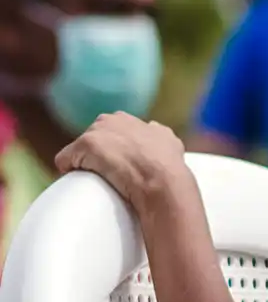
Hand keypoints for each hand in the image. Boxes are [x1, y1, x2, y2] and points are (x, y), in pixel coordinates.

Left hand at [53, 113, 195, 216]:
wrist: (161, 179)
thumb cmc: (168, 165)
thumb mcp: (170, 141)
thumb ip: (158, 133)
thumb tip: (153, 130)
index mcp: (128, 119)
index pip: (108, 131)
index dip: (110, 148)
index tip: (116, 164)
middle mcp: (110, 120)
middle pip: (92, 139)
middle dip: (95, 154)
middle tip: (107, 174)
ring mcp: (96, 132)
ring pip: (77, 150)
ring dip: (82, 163)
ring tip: (95, 181)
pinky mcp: (83, 146)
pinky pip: (64, 160)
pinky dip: (68, 170)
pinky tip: (79, 181)